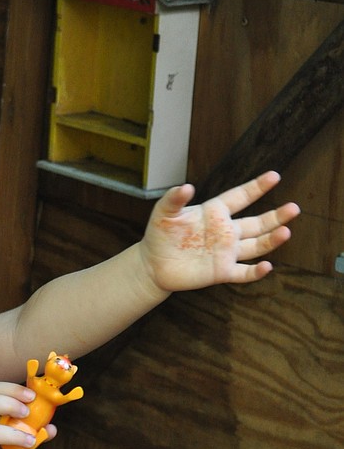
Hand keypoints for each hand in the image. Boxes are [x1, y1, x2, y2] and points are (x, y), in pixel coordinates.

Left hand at [140, 171, 299, 293]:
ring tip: (286, 232)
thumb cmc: (160, 235)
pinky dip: (255, 271)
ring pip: (256, 245)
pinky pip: (243, 272)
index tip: (274, 176)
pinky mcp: (222, 272)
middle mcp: (226, 231)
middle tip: (294, 208)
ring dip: (271, 240)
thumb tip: (186, 187)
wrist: (153, 265)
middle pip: (257, 223)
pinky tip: (266, 266)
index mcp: (215, 213)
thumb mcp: (164, 213)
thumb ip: (174, 198)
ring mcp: (226, 252)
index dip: (256, 187)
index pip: (240, 197)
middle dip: (276, 216)